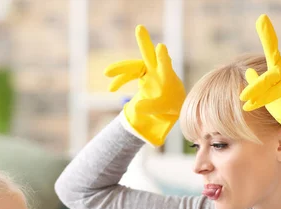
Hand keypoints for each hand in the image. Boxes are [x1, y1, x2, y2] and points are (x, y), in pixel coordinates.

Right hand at [104, 25, 185, 146]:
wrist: (171, 103)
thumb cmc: (172, 104)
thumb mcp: (164, 108)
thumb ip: (151, 107)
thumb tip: (134, 108)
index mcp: (168, 76)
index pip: (165, 64)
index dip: (163, 56)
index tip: (161, 47)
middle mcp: (158, 69)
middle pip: (149, 55)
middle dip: (144, 42)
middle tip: (140, 28)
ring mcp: (149, 71)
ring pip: (134, 66)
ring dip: (121, 69)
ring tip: (107, 73)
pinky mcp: (142, 75)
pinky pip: (128, 76)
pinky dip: (120, 81)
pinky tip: (111, 89)